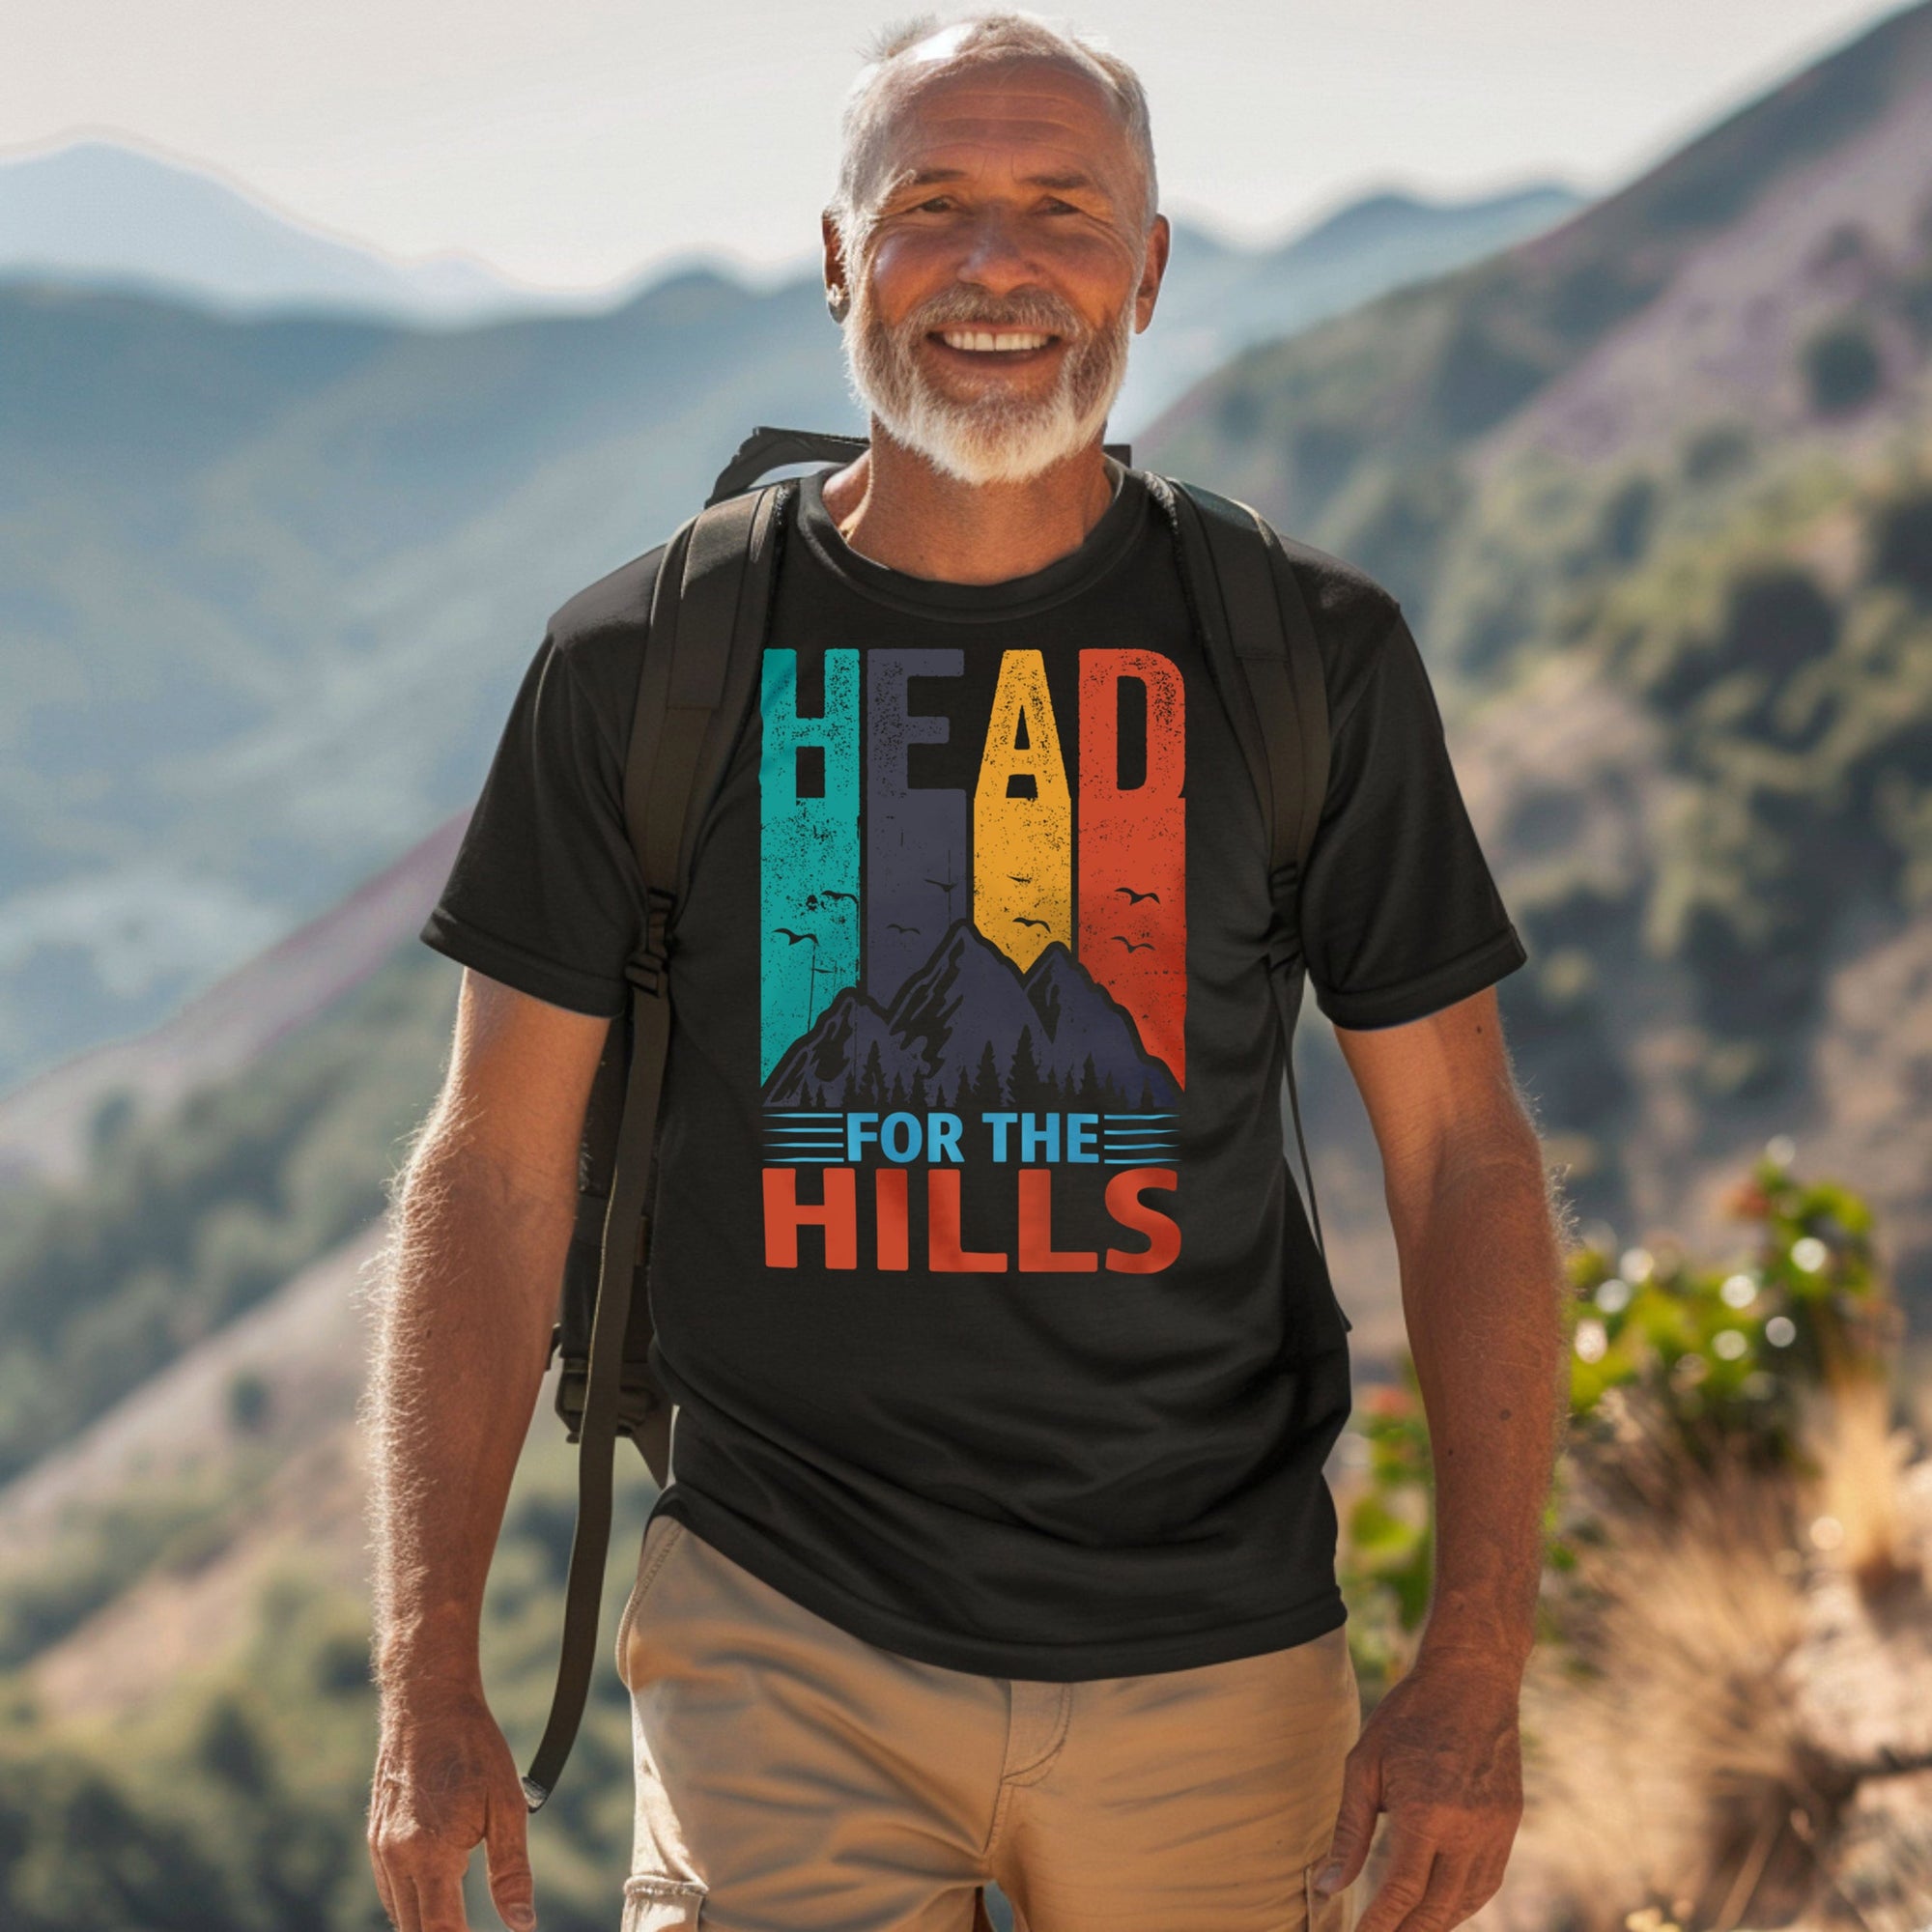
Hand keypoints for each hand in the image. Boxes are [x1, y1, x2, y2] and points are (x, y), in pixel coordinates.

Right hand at [369, 1678, 536, 1931]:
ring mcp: (380, 1848)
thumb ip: (512, 1872)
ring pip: (400, 1913)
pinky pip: (391, 1889)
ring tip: (459, 1921)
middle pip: (415, 1931)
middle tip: (469, 1929)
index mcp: (430, 1853)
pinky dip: (412, 1904)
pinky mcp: (375, 1838)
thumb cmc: (475, 1749)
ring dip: (426, 1926)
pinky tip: (439, 1898)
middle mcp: (396, 1858)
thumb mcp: (507, 1806)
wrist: (427, 1702)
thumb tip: (522, 1926)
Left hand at [1313, 1648, 1522, 1931]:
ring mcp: (1495, 1831)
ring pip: (1465, 1902)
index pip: (1401, 1893)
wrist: (1472, 1681)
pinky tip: (1439, 1905)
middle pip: (1436, 1910)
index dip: (1379, 1926)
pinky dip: (1462, 1902)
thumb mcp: (1365, 1765)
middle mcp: (1467, 1830)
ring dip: (1434, 1923)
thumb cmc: (1408, 1717)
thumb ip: (1349, 1831)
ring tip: (1403, 1929)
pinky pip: (1486, 1881)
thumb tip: (1328, 1885)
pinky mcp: (1510, 1825)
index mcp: (1426, 1814)